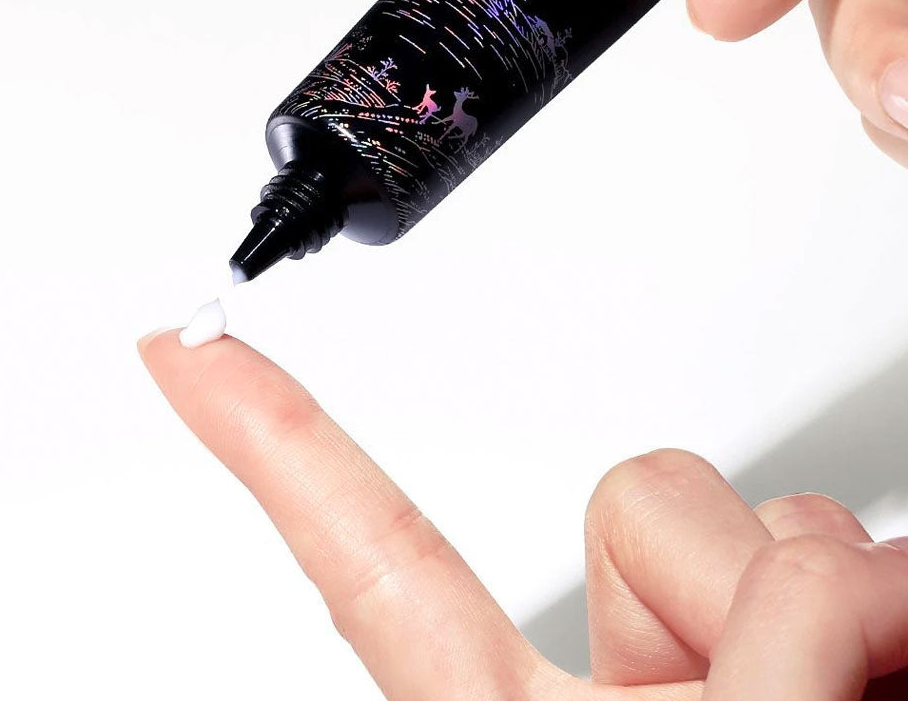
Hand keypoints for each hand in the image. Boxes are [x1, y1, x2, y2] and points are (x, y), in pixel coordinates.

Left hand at [139, 329, 907, 698]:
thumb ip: (762, 676)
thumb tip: (848, 580)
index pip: (366, 556)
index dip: (274, 443)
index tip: (188, 356)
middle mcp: (615, 684)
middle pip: (634, 503)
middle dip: (725, 578)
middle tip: (810, 688)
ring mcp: (712, 650)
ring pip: (754, 512)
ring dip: (832, 606)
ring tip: (865, 690)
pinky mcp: (813, 617)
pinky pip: (844, 541)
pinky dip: (898, 601)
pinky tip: (902, 654)